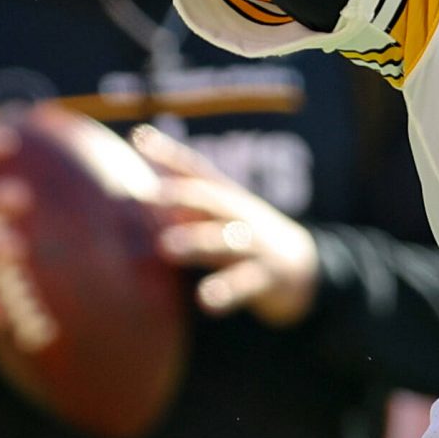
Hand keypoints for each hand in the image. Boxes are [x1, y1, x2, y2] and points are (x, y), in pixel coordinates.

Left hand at [133, 125, 319, 323]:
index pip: (196, 169)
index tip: (141, 138)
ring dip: (197, 241)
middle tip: (147, 196)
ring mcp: (257, 244)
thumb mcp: (219, 215)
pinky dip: (226, 291)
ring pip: (226, 239)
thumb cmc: (244, 238)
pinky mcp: (269, 275)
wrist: (304, 266)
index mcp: (226, 198)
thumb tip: (134, 191)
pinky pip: (246, 282)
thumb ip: (184, 204)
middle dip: (181, 194)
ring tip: (167, 247)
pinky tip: (206, 300)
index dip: (169, 153)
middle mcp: (241, 215)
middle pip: (211, 199)